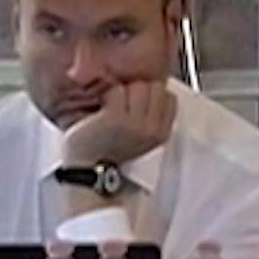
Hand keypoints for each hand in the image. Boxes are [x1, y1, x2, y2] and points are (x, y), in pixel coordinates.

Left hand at [62, 81, 176, 168]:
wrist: (89, 172)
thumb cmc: (111, 153)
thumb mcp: (142, 139)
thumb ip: (153, 117)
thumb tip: (151, 89)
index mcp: (161, 134)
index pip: (169, 97)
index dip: (152, 95)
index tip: (138, 105)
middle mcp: (151, 129)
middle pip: (154, 87)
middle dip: (138, 92)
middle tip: (123, 108)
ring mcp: (134, 124)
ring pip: (136, 86)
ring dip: (122, 93)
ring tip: (112, 110)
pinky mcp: (115, 119)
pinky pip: (117, 91)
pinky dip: (108, 97)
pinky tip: (102, 111)